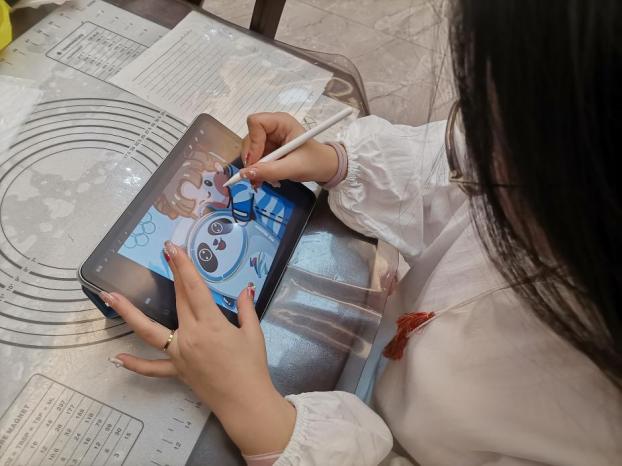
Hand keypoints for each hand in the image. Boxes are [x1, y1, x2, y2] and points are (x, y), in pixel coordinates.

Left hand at [102, 241, 294, 454]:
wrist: (245, 402)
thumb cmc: (252, 367)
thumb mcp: (254, 334)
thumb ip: (247, 308)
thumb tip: (245, 288)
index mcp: (211, 325)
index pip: (194, 289)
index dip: (184, 266)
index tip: (174, 248)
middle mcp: (190, 336)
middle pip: (177, 300)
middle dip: (172, 274)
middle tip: (163, 252)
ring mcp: (178, 354)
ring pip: (148, 332)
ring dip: (128, 313)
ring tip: (109, 296)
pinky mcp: (176, 371)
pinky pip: (152, 368)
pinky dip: (134, 364)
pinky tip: (117, 357)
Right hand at [239, 112, 340, 185]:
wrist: (324, 168)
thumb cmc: (315, 162)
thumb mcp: (294, 167)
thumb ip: (270, 170)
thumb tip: (246, 174)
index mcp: (281, 122)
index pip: (256, 123)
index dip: (253, 142)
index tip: (256, 162)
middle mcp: (273, 127)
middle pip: (250, 138)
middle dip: (251, 159)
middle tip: (256, 177)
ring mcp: (269, 139)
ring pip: (250, 151)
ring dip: (254, 168)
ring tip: (264, 181)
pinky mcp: (268, 150)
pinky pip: (255, 159)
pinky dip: (257, 171)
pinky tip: (265, 179)